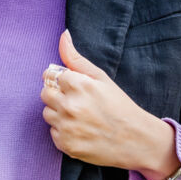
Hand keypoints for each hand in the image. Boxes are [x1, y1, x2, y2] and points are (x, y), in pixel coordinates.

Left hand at [40, 29, 176, 179]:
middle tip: (79, 102)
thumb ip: (76, 58)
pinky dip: (64, 132)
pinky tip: (81, 131)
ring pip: (47, 113)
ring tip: (81, 117)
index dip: (63, 81)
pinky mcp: (65, 145)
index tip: (76, 87)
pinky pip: (53, 132)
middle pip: (45, 94)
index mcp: (77, 84)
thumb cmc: (119, 105)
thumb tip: (63, 34)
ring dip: (59, 114)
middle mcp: (69, 105)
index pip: (50, 75)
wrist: (136, 140)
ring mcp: (66, 126)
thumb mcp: (101, 77)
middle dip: (58, 96)